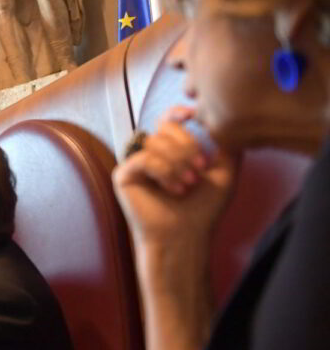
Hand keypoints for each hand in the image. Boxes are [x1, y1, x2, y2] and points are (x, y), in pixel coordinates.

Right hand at [113, 106, 238, 261]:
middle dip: (187, 146)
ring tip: (189, 184)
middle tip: (200, 170)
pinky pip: (144, 158)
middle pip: (164, 128)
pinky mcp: (123, 175)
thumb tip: (218, 120)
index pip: (168, 120)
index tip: (192, 115)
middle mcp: (149, 154)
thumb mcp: (224, 172)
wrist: (185, 236)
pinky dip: (164, 171)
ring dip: (178, 163)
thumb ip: (226, 144)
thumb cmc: (203, 208)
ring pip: (155, 142)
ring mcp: (135, 164)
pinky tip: (175, 189)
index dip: (177, 113)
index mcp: (170, 151)